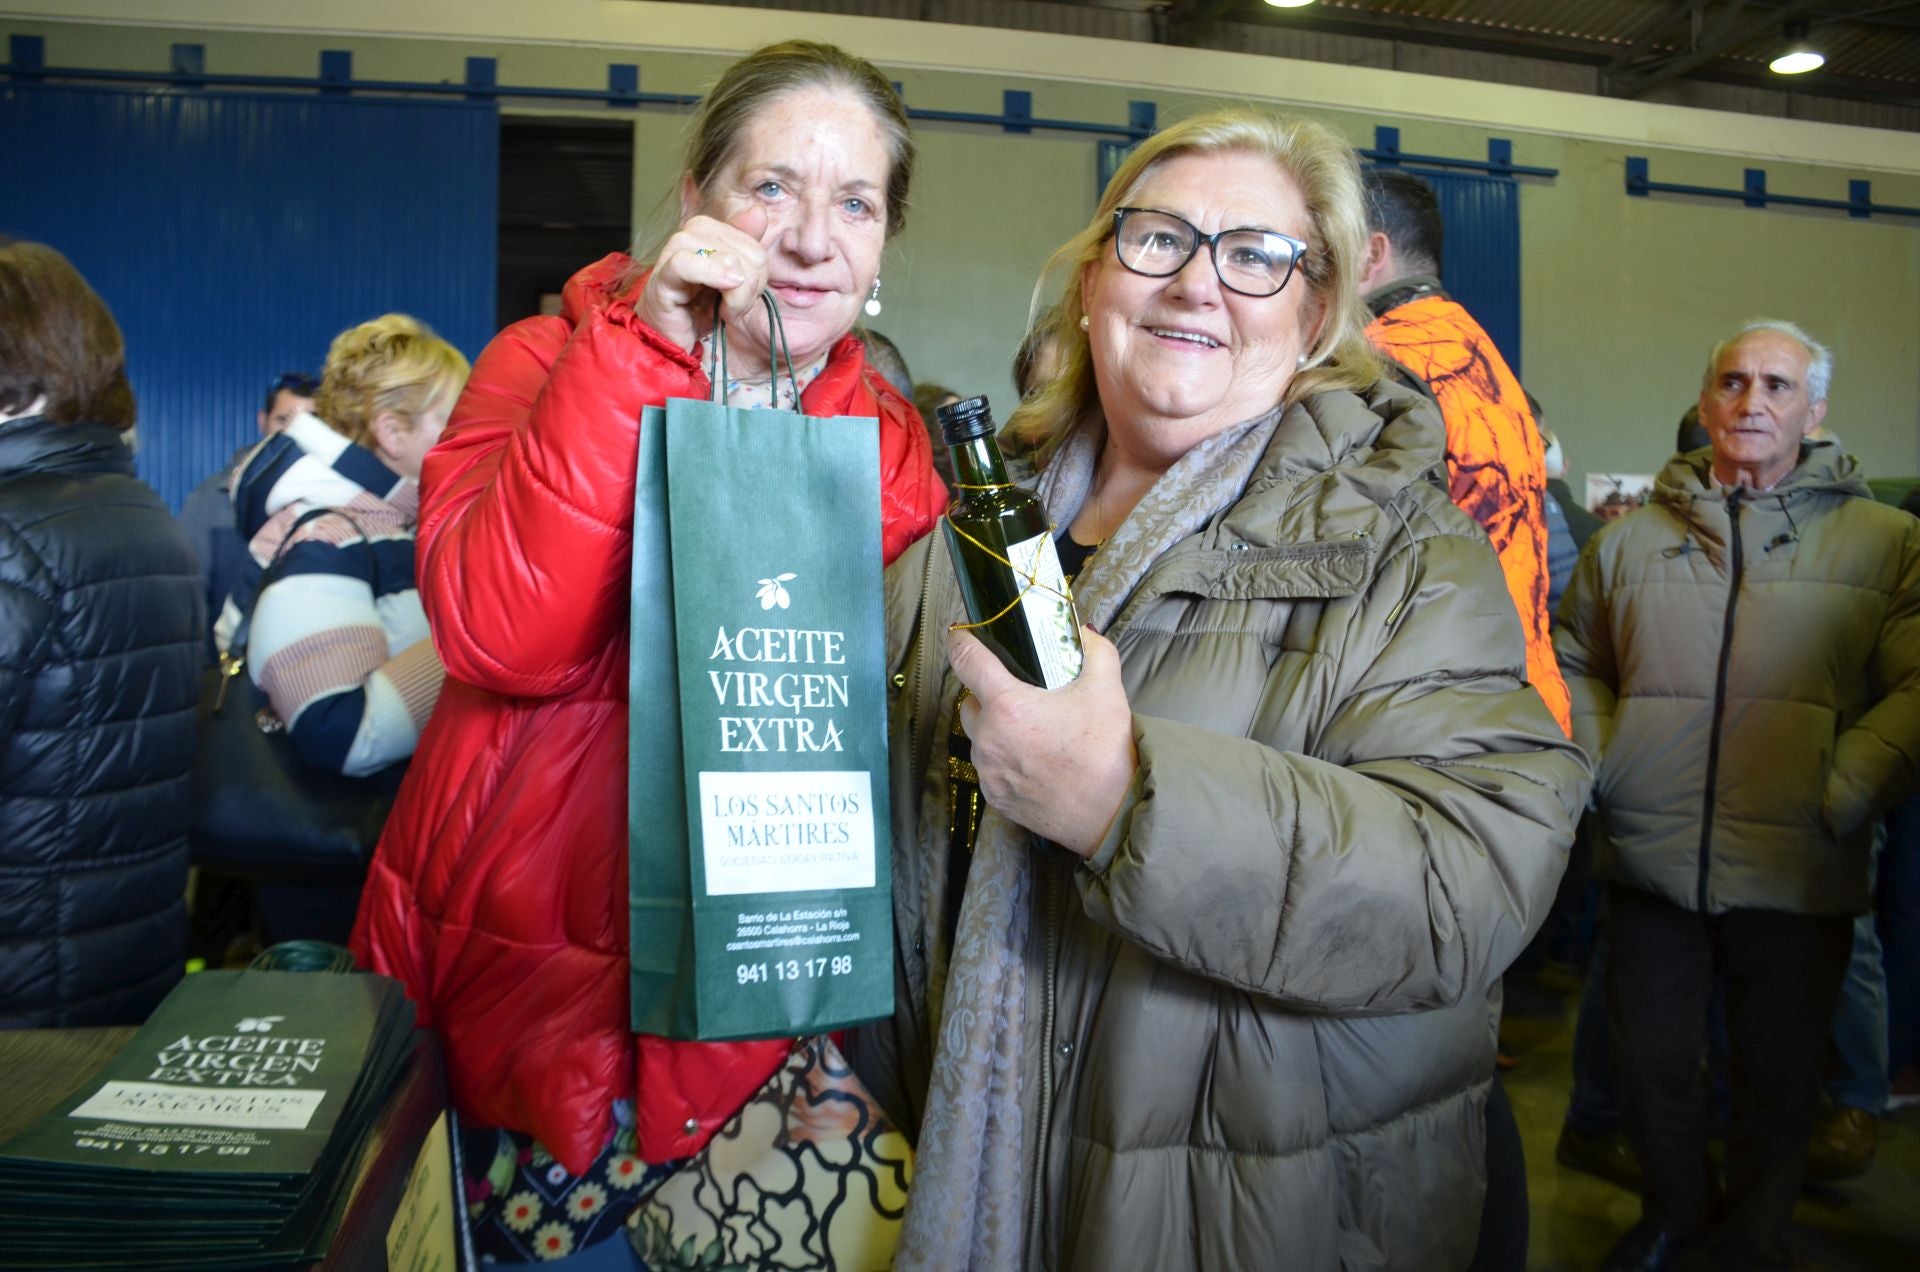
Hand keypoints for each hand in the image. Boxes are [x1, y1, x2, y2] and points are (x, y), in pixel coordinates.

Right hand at [638, 208, 769, 353]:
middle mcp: (691, 232)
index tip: (743, 298)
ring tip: (720, 310)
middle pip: (748, 257)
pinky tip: (723, 287)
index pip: (756, 250)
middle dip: (747, 291)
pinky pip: (689, 264)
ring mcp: (675, 250)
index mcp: (710, 229)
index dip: (759, 280)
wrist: (668, 334)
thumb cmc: (698, 307)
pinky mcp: (663, 273)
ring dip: (734, 297)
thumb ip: (747, 245)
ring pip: (728, 261)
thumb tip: (759, 212)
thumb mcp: (733, 279)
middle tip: (729, 308)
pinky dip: (711, 275)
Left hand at [951, 626, 1136, 857]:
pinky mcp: (995, 798)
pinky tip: (1033, 760)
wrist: (1114, 813)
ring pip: (978, 737)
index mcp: (1008, 707)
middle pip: (969, 702)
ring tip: (1031, 732)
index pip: (965, 660)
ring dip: (994, 729)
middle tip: (1021, 695)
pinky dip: (1002, 760)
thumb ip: (1093, 650)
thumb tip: (1082, 632)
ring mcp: (989, 772)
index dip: (961, 642)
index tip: (963, 636)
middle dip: (988, 694)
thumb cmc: (1107, 752)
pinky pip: (988, 768)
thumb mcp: (1107, 688)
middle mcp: (989, 739)